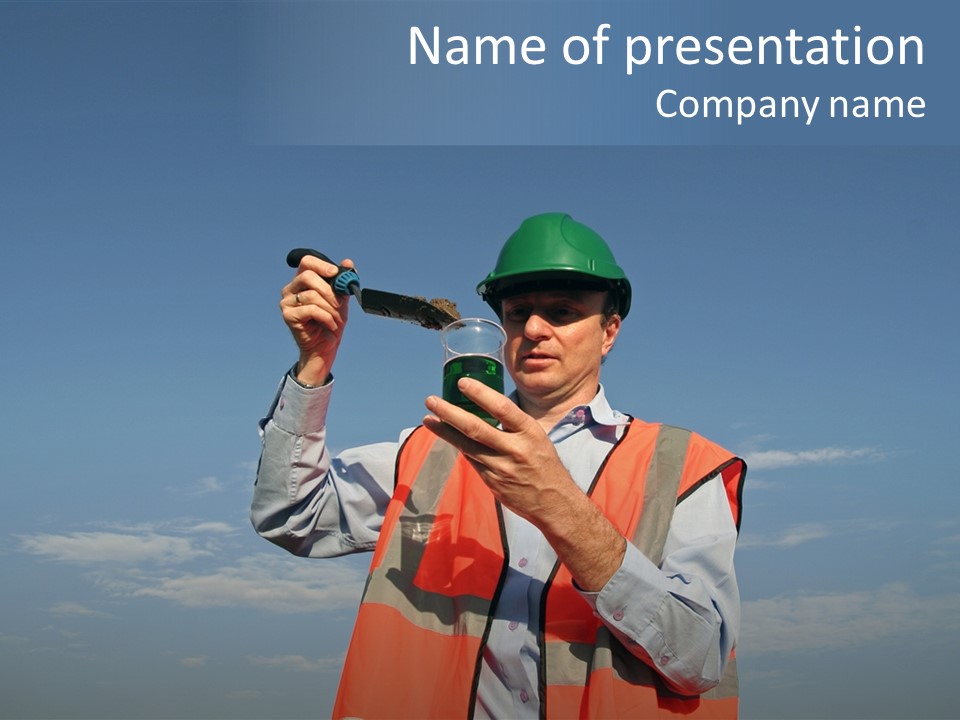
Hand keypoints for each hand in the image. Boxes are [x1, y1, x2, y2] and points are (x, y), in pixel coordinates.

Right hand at [280, 255, 352, 384]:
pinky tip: (330, 325)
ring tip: (336, 318)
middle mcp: (291, 289)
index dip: (321, 265)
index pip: (306, 261)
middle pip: (307, 276)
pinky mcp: (288, 315)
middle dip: (329, 290)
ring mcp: (287, 302)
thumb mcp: (341, 299)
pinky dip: (326, 317)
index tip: (336, 273)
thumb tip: (348, 263)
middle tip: (340, 303)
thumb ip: (343, 281)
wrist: (325, 347)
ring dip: (330, 308)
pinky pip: (311, 309)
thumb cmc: (331, 321)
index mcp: (302, 280)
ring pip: (312, 295)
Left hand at [423, 378, 572, 521]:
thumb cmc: (545, 465)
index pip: (502, 408)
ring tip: (428, 419)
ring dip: (445, 431)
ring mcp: (501, 468)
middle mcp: (515, 449)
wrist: (554, 503)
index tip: (462, 383)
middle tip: (431, 401)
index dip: (480, 394)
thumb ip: (514, 425)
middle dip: (449, 413)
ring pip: (466, 446)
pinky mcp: (492, 482)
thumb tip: (486, 406)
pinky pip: (471, 461)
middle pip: (475, 428)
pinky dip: (460, 447)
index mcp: (529, 432)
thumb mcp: (537, 438)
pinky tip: (448, 437)